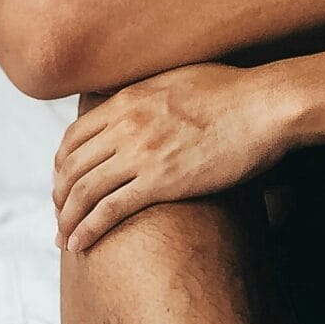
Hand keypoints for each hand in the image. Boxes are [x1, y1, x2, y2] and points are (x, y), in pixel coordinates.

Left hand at [52, 61, 295, 253]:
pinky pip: (109, 210)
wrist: (265, 105)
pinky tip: (80, 245)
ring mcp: (141, 152)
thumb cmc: (234, 91)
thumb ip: (151, 93)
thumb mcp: (179, 78)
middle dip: (59, 196)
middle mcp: (126, 124)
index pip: (74, 136)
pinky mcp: (161, 180)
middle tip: (60, 216)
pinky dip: (88, 230)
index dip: (61, 164)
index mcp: (128, 99)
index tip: (63, 183)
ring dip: (66, 219)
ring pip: (83, 191)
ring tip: (63, 239)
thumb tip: (144, 104)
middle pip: (71, 166)